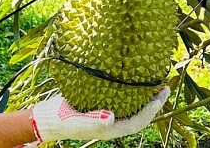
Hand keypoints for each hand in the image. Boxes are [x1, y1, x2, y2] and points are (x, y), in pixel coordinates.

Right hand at [29, 86, 169, 143]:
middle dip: (153, 102)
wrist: (45, 117)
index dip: (151, 109)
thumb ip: (93, 122)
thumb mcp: (76, 121)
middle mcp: (111, 123)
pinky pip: (120, 99)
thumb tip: (111, 118)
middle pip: (138, 114)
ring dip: (143, 95)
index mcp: (110, 129)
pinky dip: (129, 90)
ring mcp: (106, 114)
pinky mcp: (99, 104)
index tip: (160, 94)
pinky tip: (131, 79)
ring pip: (131, 106)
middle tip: (163, 85)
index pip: (137, 121)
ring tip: (152, 81)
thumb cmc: (60, 120)